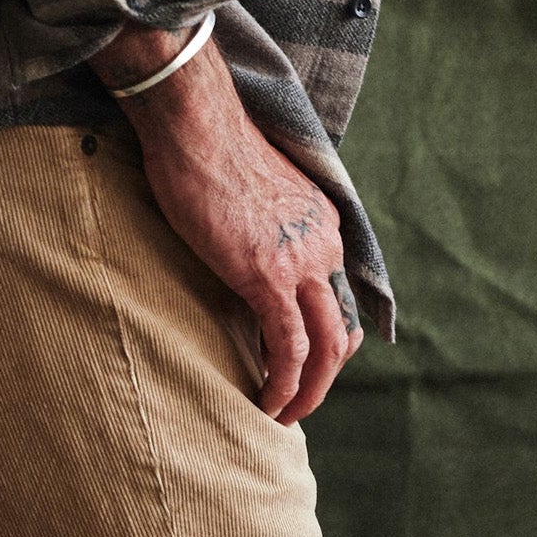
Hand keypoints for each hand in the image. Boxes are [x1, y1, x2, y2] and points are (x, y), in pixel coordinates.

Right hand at [91, 24, 362, 421]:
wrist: (194, 121)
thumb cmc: (208, 145)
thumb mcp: (255, 190)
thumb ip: (265, 224)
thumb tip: (244, 248)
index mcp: (322, 222)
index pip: (338, 295)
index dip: (325, 337)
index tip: (299, 361)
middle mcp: (323, 243)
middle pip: (343, 328)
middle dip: (325, 374)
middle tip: (297, 402)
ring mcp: (299, 260)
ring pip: (326, 347)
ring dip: (310, 391)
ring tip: (284, 415)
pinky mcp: (267, 275)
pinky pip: (289, 347)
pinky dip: (283, 383)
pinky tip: (267, 403)